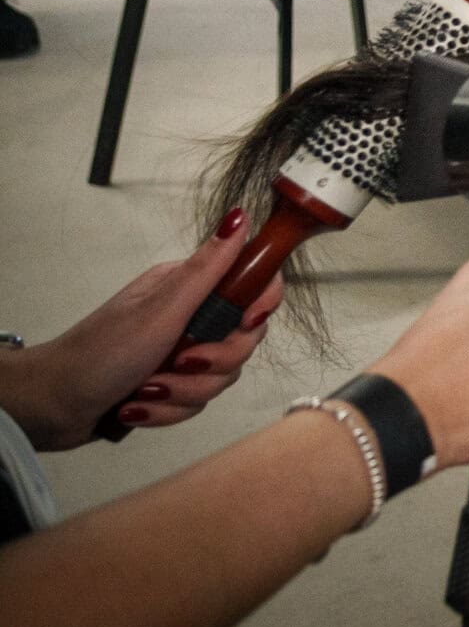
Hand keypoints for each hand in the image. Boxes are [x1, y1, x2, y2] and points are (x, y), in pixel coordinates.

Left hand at [0, 211, 281, 450]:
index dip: (260, 306)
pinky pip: (197, 402)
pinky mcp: (172, 385)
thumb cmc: (101, 352)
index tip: (245, 324)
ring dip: (183, 393)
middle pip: (243, 340)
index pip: (254, 284)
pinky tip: (138, 406)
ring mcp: (181, 352)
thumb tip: (240, 215)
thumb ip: (207, 269)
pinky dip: (168, 410)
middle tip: (178, 364)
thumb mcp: (160, 309)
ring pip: (221, 376)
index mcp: (189, 287)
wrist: (51, 405)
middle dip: (212, 364)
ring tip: (146, 390)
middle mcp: (190, 316)